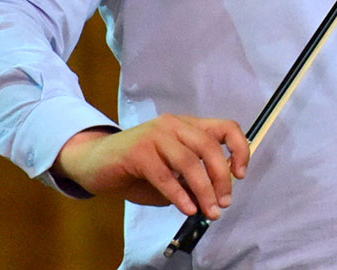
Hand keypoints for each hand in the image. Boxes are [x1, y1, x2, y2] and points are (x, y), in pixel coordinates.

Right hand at [52, 114, 249, 218]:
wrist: (95, 161)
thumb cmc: (136, 167)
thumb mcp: (171, 172)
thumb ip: (191, 180)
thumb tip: (214, 198)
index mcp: (188, 125)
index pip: (226, 127)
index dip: (240, 149)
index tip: (241, 175)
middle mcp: (175, 125)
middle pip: (210, 147)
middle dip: (221, 178)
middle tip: (224, 202)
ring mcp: (156, 135)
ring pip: (190, 162)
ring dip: (204, 190)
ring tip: (210, 211)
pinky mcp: (138, 152)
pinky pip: (165, 175)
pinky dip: (180, 195)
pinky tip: (187, 208)